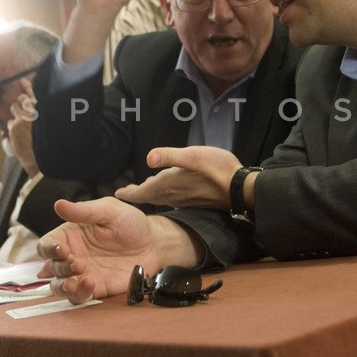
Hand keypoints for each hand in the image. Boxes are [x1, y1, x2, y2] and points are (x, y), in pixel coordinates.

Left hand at [8, 79, 38, 176]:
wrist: (38, 157)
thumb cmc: (42, 144)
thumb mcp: (42, 127)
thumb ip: (36, 117)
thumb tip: (28, 109)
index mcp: (41, 112)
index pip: (33, 96)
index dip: (27, 87)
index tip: (23, 81)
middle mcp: (33, 112)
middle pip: (21, 99)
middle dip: (19, 104)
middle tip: (20, 113)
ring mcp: (22, 118)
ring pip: (13, 108)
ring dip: (15, 115)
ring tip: (20, 126)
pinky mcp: (14, 125)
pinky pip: (9, 122)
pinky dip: (11, 128)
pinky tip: (17, 136)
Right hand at [37, 197, 195, 303]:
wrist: (153, 244)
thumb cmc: (130, 223)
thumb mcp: (109, 211)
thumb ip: (84, 211)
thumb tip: (58, 204)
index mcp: (70, 235)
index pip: (47, 244)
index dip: (48, 248)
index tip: (60, 249)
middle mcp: (72, 256)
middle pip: (51, 267)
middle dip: (60, 267)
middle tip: (78, 264)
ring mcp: (82, 275)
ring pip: (59, 286)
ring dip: (62, 286)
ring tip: (73, 282)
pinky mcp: (95, 289)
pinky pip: (79, 297)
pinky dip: (80, 293)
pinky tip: (91, 284)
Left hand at [114, 146, 241, 209]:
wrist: (240, 189)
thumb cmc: (218, 169)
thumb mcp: (193, 156)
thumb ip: (170, 156)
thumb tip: (147, 158)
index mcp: (169, 184)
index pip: (142, 192)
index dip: (129, 193)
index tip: (117, 195)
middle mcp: (174, 195)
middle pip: (149, 196)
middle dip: (137, 194)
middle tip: (126, 192)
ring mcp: (184, 199)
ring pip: (160, 198)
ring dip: (149, 195)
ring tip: (143, 190)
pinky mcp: (194, 200)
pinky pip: (171, 199)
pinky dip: (163, 195)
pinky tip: (167, 190)